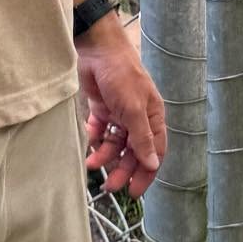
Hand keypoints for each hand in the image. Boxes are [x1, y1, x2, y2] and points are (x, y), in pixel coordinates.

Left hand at [77, 16, 167, 197]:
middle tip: (109, 187)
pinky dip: (94, 139)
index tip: (134, 191)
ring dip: (105, 156)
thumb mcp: (133, 109)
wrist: (97, 50)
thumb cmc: (122, 75)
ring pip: (115, 144)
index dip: (146, 172)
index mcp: (153, 117)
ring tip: (92, 165)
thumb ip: (141, 138)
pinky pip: (100, 131)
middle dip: (122, 170)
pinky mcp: (102, 109)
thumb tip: (152, 165)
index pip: (154, 152)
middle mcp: (138, 118)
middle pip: (133, 151)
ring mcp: (120, 114)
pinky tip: (88, 143)